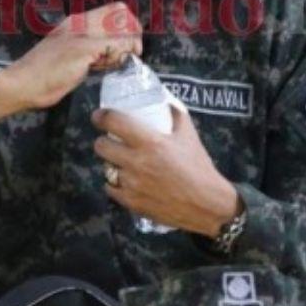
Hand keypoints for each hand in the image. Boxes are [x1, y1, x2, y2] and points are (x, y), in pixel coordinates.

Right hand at [0, 2, 141, 131]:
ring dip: (126, 46)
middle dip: (133, 33)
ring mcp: (80, 34)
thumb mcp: (67, 54)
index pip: (114, 9)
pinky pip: (114, 46)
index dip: (128, 24)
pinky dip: (118, 56)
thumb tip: (111, 52)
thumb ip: (87, 49)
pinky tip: (106, 67)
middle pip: (121, 12)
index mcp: (75, 22)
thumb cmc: (42, 75)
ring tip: (115, 62)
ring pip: (120, 28)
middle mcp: (79, 23)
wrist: (21, 84)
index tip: (128, 44)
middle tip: (131, 53)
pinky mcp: (81, 49)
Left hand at [92, 104, 239, 236]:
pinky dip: (114, 184)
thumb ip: (176, 115)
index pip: (113, 122)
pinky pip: (110, 189)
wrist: (207, 204)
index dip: (101, 117)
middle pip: (101, 146)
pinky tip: (123, 180)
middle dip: (103, 141)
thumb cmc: (199, 167)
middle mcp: (137, 162)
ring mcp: (132, 184)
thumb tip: (166, 100)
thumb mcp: (189, 135)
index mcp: (150, 142)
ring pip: (105, 168)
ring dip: (110, 163)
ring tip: (119, 161)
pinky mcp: (132, 202)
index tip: (98, 116)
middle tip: (109, 140)